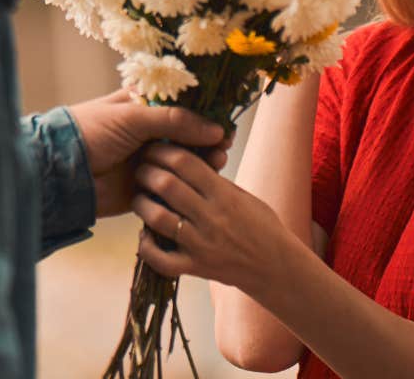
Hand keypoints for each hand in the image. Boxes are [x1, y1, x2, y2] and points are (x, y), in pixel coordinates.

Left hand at [68, 91, 230, 217]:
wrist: (59, 172)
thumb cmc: (91, 132)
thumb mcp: (134, 118)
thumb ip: (176, 121)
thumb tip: (216, 129)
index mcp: (143, 105)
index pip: (182, 106)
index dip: (205, 114)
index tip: (225, 123)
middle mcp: (147, 130)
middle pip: (187, 134)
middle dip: (207, 139)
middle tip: (224, 146)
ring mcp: (147, 159)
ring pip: (184, 160)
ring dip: (202, 161)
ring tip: (216, 163)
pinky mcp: (144, 187)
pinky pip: (173, 185)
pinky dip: (188, 184)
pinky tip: (203, 183)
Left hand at [132, 142, 289, 291]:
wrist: (276, 267)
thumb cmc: (262, 225)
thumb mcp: (243, 195)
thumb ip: (215, 180)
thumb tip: (187, 160)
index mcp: (224, 194)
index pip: (187, 163)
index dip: (165, 150)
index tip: (153, 144)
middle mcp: (211, 217)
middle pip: (168, 185)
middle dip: (148, 171)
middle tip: (140, 166)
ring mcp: (201, 245)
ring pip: (158, 219)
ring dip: (142, 204)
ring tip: (138, 196)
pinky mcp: (195, 268)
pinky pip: (161, 260)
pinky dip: (147, 247)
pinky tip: (144, 235)